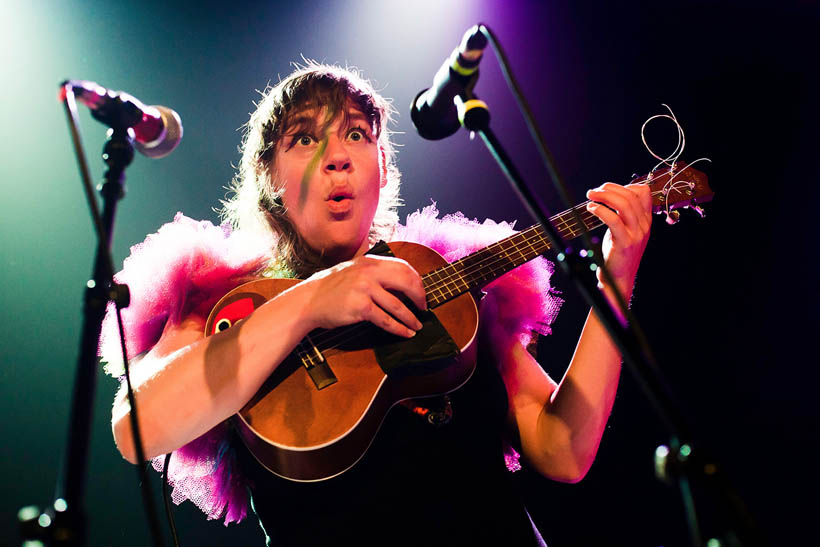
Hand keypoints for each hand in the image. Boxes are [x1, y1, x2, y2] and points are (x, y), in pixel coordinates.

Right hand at [297, 254, 426, 337]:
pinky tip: (405, 333)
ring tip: (417, 325)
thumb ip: (375, 273)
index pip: (403, 267)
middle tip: (424, 308)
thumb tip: (402, 284)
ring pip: (398, 305)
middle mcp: (368, 272)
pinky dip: (399, 328)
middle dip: (420, 297)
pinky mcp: (360, 307)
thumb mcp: (353, 271)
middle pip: (406, 282)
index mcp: (369, 262)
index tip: (421, 293)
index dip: (417, 281)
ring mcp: (364, 289)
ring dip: (411, 317)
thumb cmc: (331, 289)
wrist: (308, 301)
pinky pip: (386, 320)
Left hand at [585, 182, 651, 298]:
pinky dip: (600, 210)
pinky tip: (591, 209)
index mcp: (645, 220)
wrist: (619, 279)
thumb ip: (623, 215)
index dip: (624, 186)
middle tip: (593, 191)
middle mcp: (643, 226)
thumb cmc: (618, 254)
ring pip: (624, 205)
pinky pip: (613, 220)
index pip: (643, 192)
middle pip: (631, 195)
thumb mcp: (625, 230)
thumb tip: (609, 195)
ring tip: (591, 197)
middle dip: (609, 189)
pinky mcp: (624, 242)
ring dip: (604, 196)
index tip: (607, 189)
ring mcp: (636, 234)